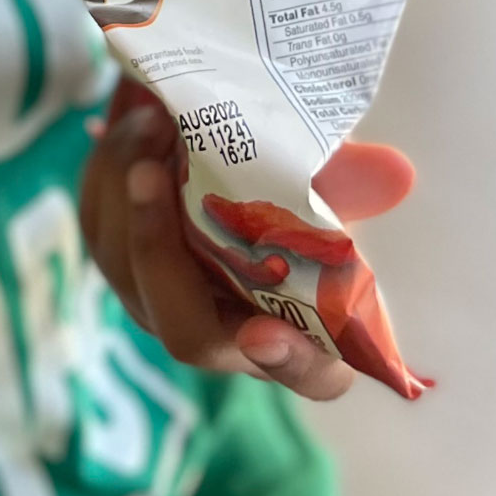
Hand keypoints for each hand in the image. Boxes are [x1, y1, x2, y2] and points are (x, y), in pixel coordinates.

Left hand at [80, 80, 414, 402]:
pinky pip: (100, 225)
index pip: (312, 374)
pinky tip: (134, 120)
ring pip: (127, 268)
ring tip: (151, 120)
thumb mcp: (323, 181)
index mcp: (302, 332)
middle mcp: (226, 336)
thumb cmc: (286, 189)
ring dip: (128, 191)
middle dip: (162, 251)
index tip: (268, 333)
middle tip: (153, 173)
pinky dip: (110, 171)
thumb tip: (395, 171)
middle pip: (188, 331)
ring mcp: (159, 303)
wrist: (221, 167)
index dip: (292, 363)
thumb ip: (352, 181)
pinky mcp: (116, 259)